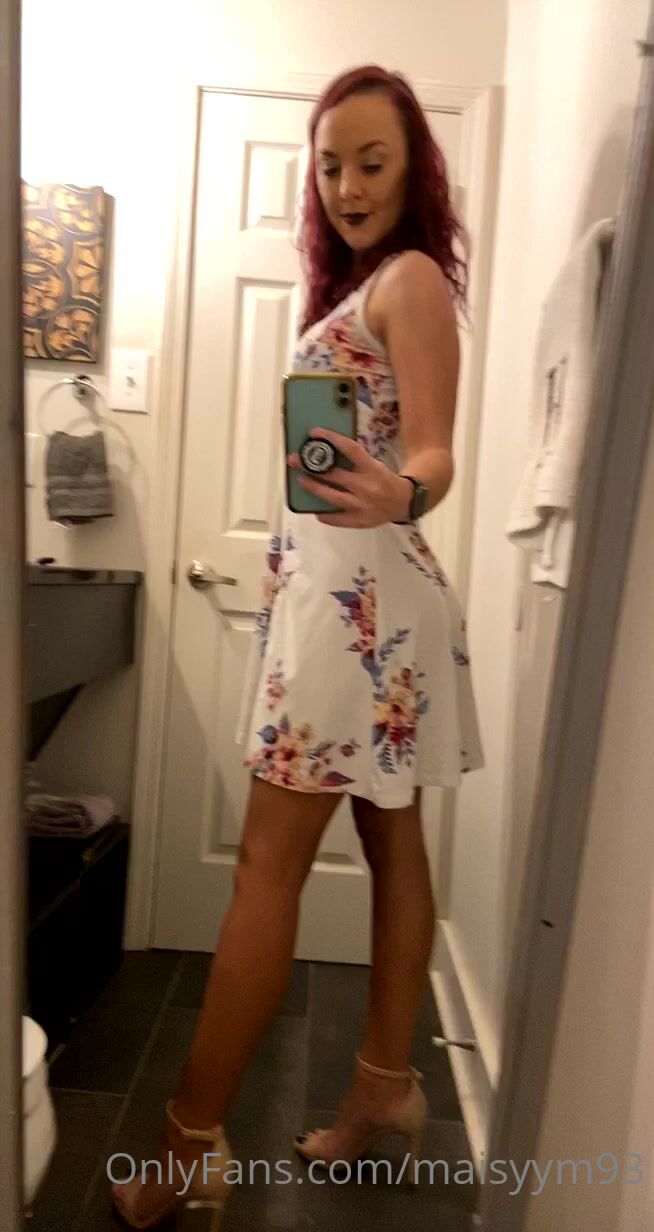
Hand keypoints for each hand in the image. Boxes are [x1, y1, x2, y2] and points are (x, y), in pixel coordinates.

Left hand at [287, 427, 412, 527]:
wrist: (403, 503)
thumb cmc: (383, 480)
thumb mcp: (374, 465)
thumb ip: (355, 460)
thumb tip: (327, 451)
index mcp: (371, 468)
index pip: (350, 449)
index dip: (331, 439)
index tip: (314, 433)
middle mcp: (366, 486)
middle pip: (334, 474)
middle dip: (311, 466)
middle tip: (295, 459)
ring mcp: (361, 505)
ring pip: (332, 496)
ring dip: (314, 488)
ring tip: (301, 480)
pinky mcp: (359, 520)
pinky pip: (336, 519)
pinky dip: (324, 513)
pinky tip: (314, 509)